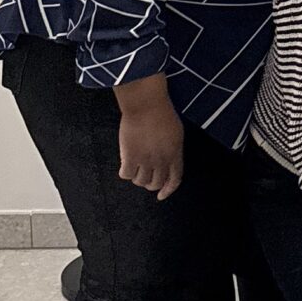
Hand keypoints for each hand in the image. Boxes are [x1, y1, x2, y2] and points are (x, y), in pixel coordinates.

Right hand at [115, 77, 183, 196]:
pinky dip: (125, 172)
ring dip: (137, 177)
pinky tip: (125, 164)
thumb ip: (173, 150)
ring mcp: (146, 160)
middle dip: (150, 183)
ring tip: (134, 166)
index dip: (168, 190)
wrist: (146, 105)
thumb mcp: (176, 133)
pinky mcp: (130, 157)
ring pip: (140, 181)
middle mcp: (162, 161)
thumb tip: (169, 162)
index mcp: (175, 155)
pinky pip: (126, 175)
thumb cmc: (162, 113)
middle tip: (144, 176)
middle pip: (155, 183)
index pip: (175, 180)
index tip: (162, 195)